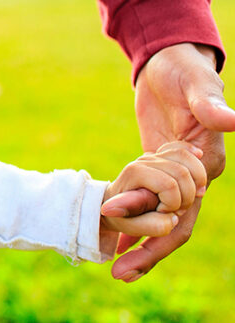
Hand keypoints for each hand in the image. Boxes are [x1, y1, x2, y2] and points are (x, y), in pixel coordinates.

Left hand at [100, 141, 205, 238]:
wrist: (112, 201)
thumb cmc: (120, 215)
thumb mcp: (129, 226)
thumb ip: (151, 226)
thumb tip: (173, 218)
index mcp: (134, 172)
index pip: (169, 185)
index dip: (172, 203)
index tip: (163, 212)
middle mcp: (144, 160)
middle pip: (182, 173)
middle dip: (185, 198)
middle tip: (173, 209)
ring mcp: (156, 156)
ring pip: (189, 161)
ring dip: (194, 184)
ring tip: (181, 199)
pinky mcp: (166, 155)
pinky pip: (189, 151)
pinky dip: (196, 164)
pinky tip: (194, 179)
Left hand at [105, 43, 234, 280]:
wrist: (171, 62)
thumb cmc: (185, 70)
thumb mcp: (196, 85)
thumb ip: (210, 104)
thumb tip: (231, 119)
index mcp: (207, 161)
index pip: (183, 202)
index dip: (152, 216)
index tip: (114, 215)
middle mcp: (196, 175)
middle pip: (175, 223)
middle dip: (150, 250)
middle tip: (120, 273)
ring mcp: (178, 175)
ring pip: (163, 220)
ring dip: (143, 245)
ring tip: (118, 270)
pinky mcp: (159, 168)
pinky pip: (150, 204)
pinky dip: (137, 223)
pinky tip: (119, 243)